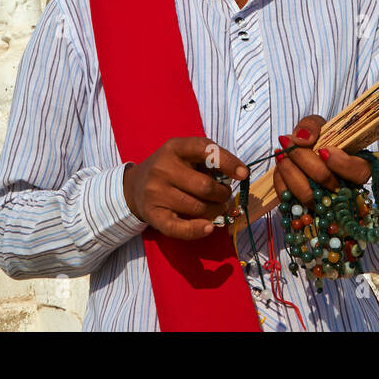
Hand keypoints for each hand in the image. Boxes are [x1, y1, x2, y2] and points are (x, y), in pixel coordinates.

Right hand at [122, 137, 248, 240]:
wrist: (134, 186)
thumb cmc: (171, 169)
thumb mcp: (186, 156)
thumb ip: (209, 162)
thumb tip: (238, 176)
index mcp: (175, 148)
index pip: (205, 150)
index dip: (228, 162)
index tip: (244, 174)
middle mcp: (162, 168)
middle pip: (205, 186)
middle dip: (223, 194)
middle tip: (224, 196)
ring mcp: (156, 192)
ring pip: (198, 208)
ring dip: (215, 211)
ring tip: (216, 208)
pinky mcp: (153, 215)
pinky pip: (179, 228)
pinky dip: (197, 230)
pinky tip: (208, 227)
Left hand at [272, 115, 371, 208]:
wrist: (301, 156)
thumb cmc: (316, 140)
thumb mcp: (318, 125)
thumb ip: (312, 126)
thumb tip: (302, 139)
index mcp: (356, 169)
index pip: (360, 173)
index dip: (342, 164)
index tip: (323, 150)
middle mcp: (344, 191)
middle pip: (327, 182)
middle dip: (302, 158)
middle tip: (287, 141)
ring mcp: (324, 205)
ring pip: (307, 195)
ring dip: (289, 170)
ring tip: (281, 152)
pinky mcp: (303, 210)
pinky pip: (290, 200)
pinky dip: (281, 181)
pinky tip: (279, 165)